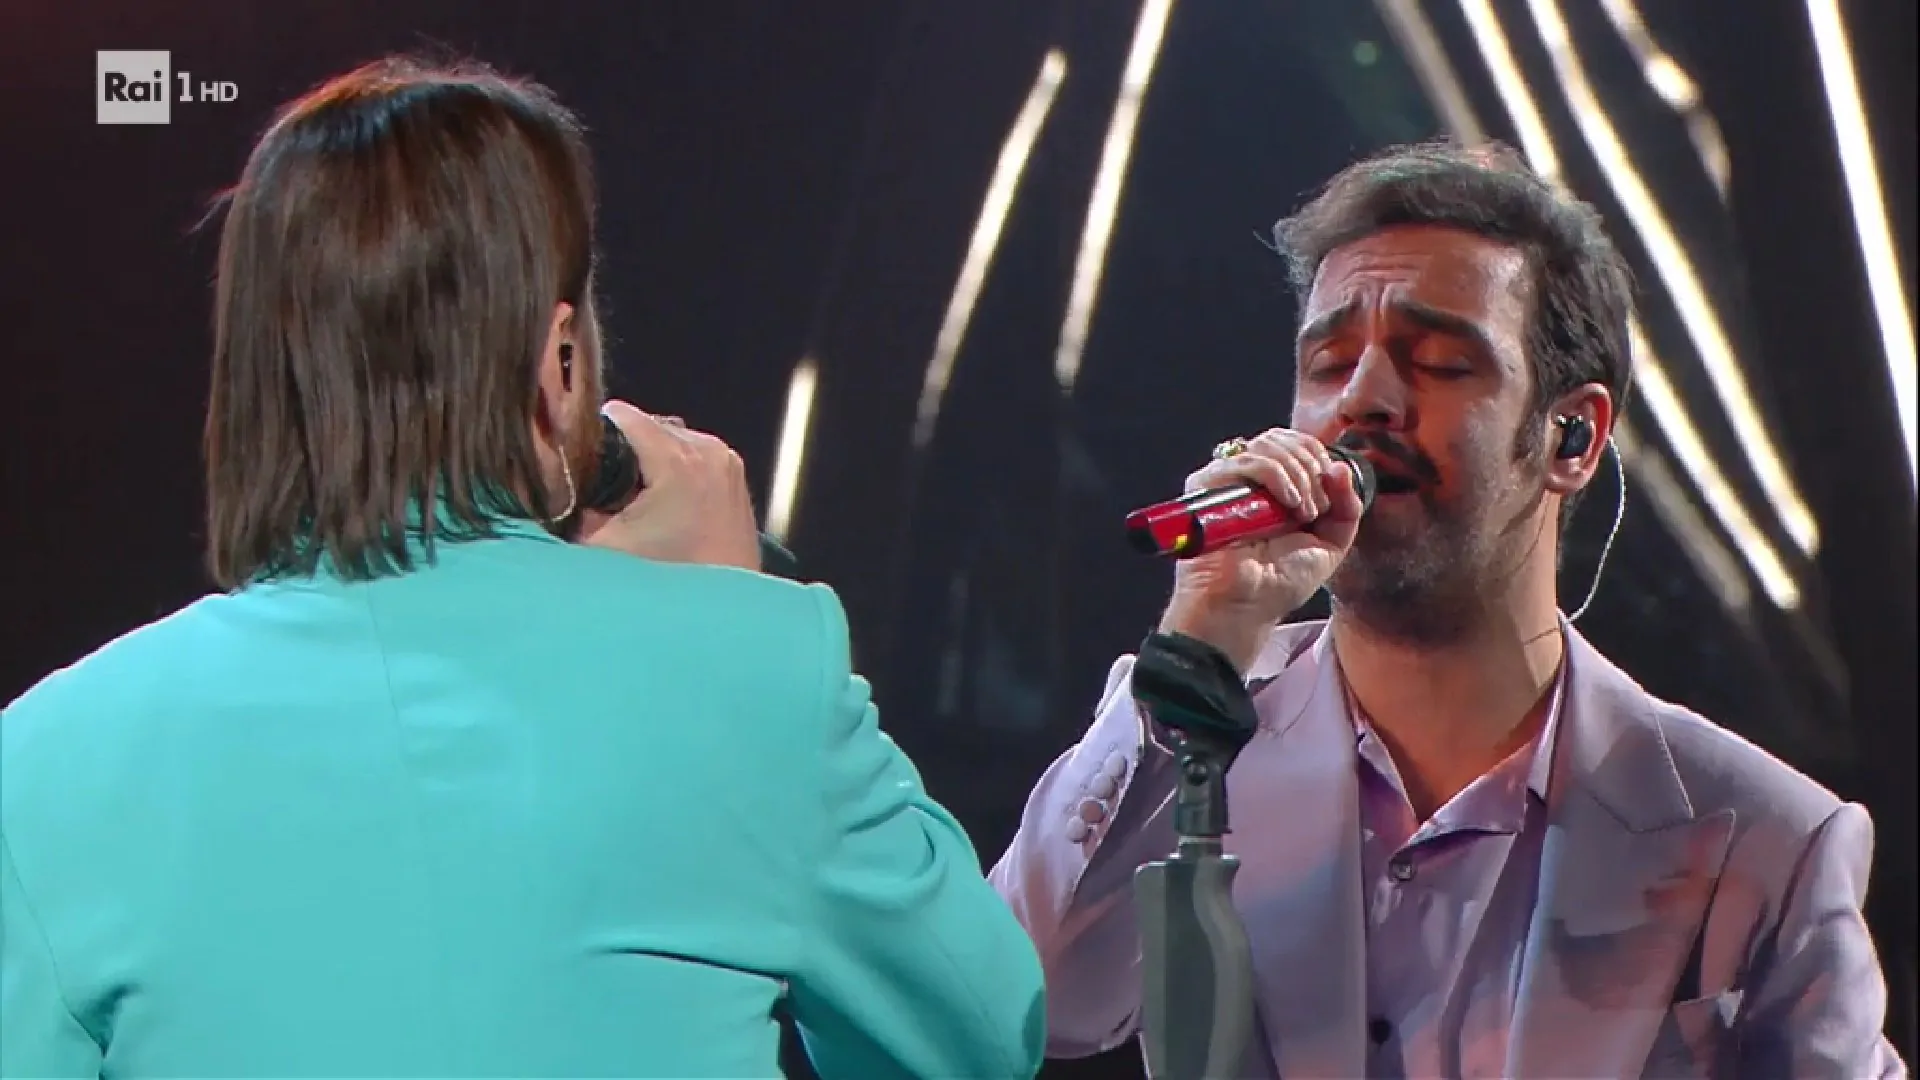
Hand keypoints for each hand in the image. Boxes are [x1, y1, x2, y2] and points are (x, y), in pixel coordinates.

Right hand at [576, 400, 761, 569]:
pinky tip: (661, 500)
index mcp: (678, 460)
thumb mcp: (606, 546)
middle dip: (623, 447)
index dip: (594, 431)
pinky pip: (693, 453)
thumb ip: (578, 508)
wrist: (723, 611)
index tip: (578, 454)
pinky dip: (673, 467)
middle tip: (603, 481)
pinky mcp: (735, 476)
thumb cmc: (668, 578)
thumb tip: (558, 481)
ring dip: (649, 457)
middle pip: (648, 424)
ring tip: (632, 494)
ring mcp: (726, 461)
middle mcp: (707, 451)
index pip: (623, 415)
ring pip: (671, 437)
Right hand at [1158, 428, 1365, 671]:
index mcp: (1277, 487)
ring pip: (1267, 445)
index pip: (1297, 444)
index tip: (1328, 497)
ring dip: (1298, 474)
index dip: (1319, 459)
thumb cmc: (1280, 582)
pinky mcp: (1206, 487)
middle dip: (1311, 467)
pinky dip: (1276, 476)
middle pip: (1284, 438)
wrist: (1247, 606)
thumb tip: (1339, 466)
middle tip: (1315, 508)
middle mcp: (1250, 479)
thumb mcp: (1330, 543)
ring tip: (1301, 511)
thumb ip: (1347, 505)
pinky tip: (1287, 504)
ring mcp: (1227, 481)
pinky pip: (1245, 460)